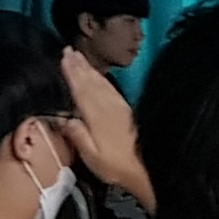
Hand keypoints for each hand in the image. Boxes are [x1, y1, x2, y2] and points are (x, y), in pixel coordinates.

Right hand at [58, 53, 151, 201]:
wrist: (153, 168)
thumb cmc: (119, 167)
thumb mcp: (93, 157)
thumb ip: (78, 136)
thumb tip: (65, 119)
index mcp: (97, 116)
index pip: (81, 90)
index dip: (72, 73)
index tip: (65, 57)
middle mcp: (109, 107)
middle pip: (92, 82)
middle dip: (80, 66)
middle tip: (70, 50)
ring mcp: (120, 107)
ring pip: (102, 83)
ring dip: (90, 70)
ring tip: (80, 58)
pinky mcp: (128, 111)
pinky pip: (111, 89)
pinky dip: (102, 80)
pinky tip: (100, 78)